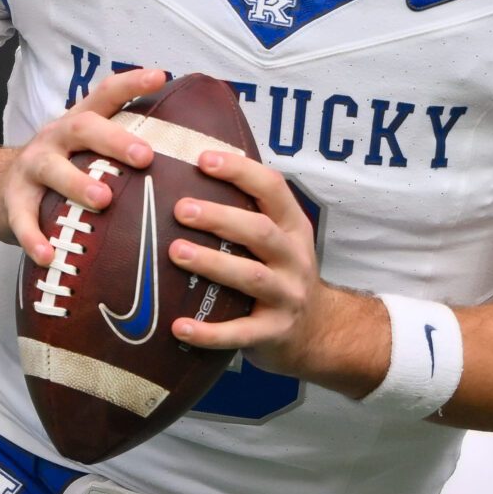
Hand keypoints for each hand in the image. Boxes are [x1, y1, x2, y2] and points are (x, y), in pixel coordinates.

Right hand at [0, 66, 167, 264]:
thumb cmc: (62, 170)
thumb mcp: (88, 151)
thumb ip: (125, 152)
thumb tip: (191, 159)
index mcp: (79, 124)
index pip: (105, 95)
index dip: (131, 83)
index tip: (160, 76)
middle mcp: (55, 139)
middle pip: (83, 127)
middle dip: (114, 139)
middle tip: (145, 157)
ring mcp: (31, 167)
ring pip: (52, 169)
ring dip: (77, 183)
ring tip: (103, 200)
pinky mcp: (12, 200)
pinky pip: (23, 219)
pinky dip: (35, 238)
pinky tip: (49, 255)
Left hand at [165, 148, 335, 370]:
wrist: (317, 331)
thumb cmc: (281, 275)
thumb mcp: (280, 240)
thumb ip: (249, 214)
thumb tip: (189, 177)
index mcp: (293, 228)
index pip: (273, 189)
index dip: (240, 172)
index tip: (203, 159)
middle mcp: (294, 259)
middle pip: (260, 232)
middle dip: (220, 217)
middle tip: (181, 209)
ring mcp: (287, 296)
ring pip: (251, 277)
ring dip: (213, 263)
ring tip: (175, 252)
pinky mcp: (273, 333)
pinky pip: (240, 333)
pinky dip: (209, 332)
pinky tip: (178, 327)